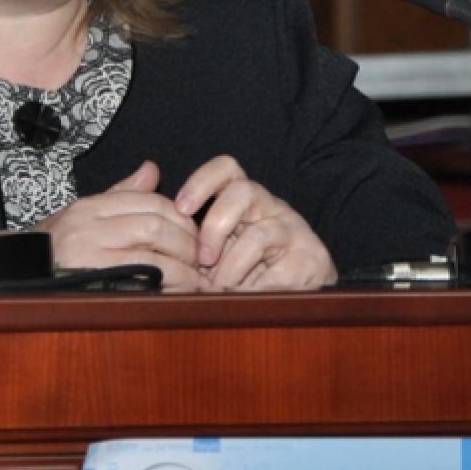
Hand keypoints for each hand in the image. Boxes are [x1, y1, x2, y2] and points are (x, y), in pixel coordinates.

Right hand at [35, 161, 202, 290]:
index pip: (149, 201)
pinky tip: (180, 291)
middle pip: (155, 224)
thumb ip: (120, 194)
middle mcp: (88, 228)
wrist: (17, 278)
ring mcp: (89, 259)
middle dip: (186, 241)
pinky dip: (169, 286)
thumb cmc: (53, 250)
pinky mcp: (94, 288)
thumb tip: (152, 170)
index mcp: (89, 208)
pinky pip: (142, 283)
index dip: (180, 217)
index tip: (193, 233)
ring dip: (184, 267)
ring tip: (196, 278)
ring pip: (153, 253)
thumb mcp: (82, 215)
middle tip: (201, 257)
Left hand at [174, 155, 337, 290]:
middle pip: (242, 191)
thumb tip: (158, 236)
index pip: (226, 169)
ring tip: (221, 289)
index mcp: (245, 200)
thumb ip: (192, 242)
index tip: (181, 208)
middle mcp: (271, 207)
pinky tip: (246, 300)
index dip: (201, 182)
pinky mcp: (312, 257)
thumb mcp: (216, 253)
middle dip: (215, 226)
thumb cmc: (248, 273)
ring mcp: (294, 230)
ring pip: (258, 234)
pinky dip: (255, 290)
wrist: (300, 298)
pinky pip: (279, 271)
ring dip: (231, 269)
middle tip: (203, 259)